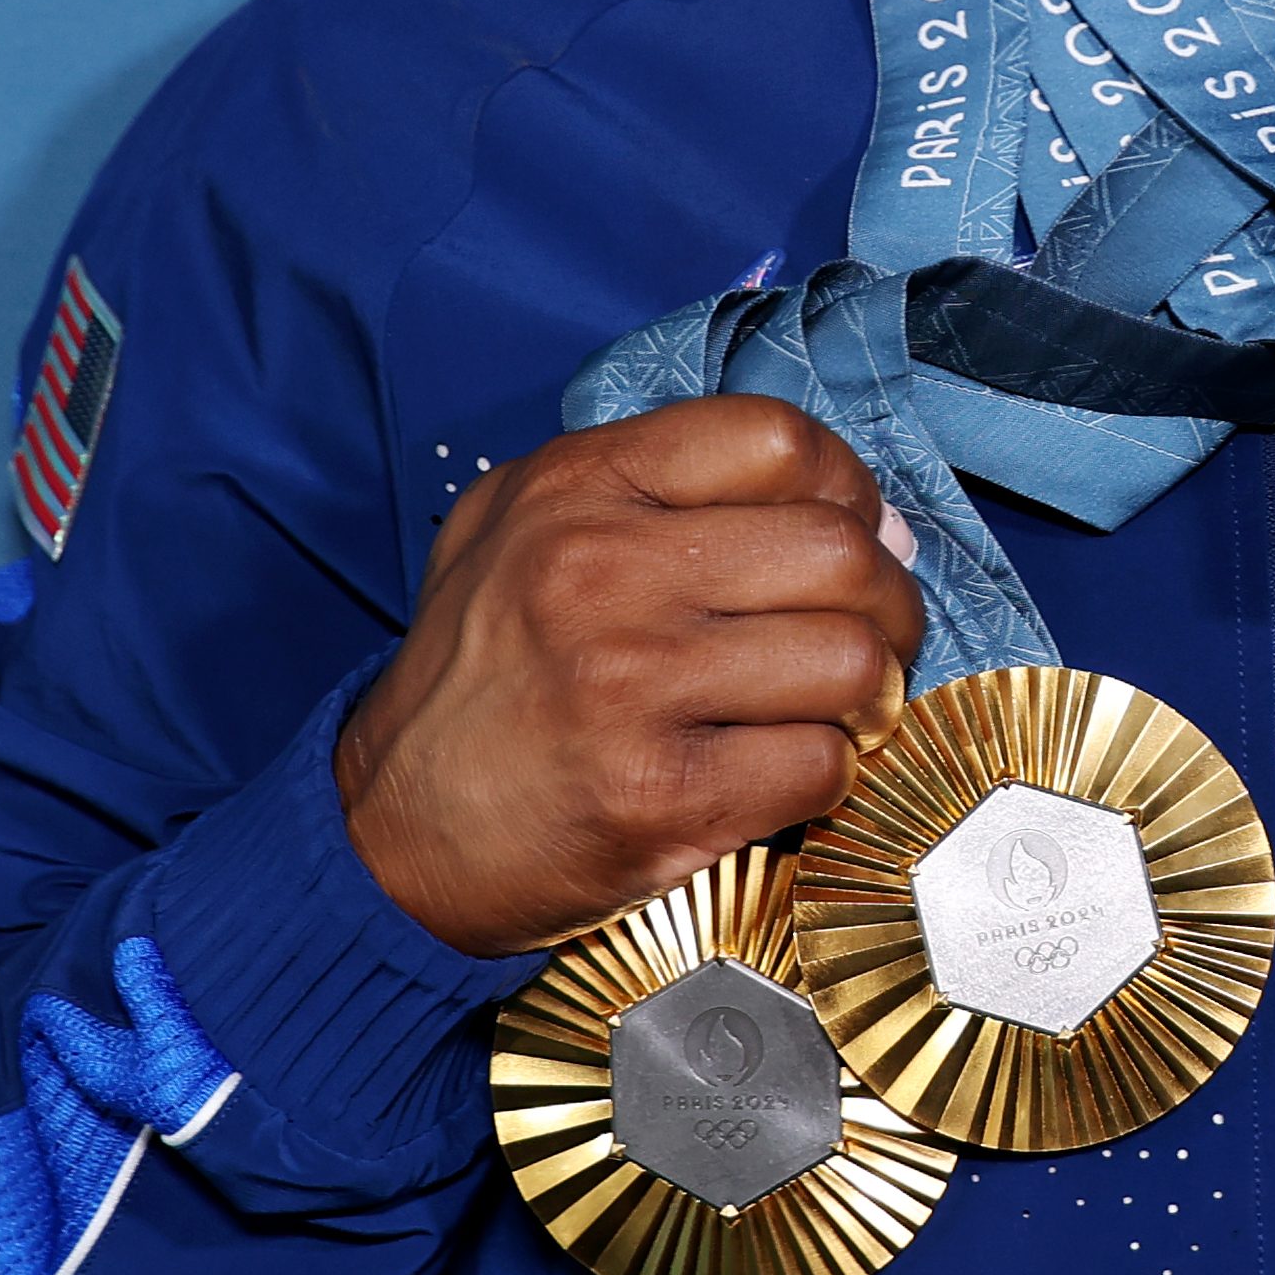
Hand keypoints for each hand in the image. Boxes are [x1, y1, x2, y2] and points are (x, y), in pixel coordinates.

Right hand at [332, 395, 926, 954]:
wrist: (387, 833)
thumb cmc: (482, 676)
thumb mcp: (521, 525)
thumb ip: (661, 486)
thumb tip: (856, 511)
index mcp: (579, 487)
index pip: (778, 441)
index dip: (848, 487)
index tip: (852, 533)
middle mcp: (603, 571)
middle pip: (839, 555)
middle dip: (888, 601)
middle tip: (875, 635)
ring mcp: (631, 686)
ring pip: (851, 664)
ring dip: (867, 696)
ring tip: (834, 709)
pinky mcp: (658, 797)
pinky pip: (820, 767)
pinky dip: (828, 775)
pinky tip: (784, 772)